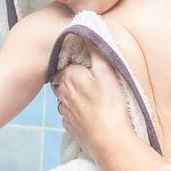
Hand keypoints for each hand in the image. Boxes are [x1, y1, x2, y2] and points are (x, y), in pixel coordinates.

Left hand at [50, 44, 132, 162]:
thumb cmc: (109, 103)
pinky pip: (71, 117)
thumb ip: (95, 49)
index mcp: (67, 77)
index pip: (64, 66)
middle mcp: (61, 95)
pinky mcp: (71, 128)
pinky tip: (91, 115)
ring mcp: (65, 113)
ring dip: (75, 98)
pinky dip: (78, 114)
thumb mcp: (107, 70)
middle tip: (91, 82)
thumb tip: (85, 30)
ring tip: (93, 99)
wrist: (108, 139)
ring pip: (66, 100)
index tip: (87, 68)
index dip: (75, 65)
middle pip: (63, 83)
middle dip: (73, 81)